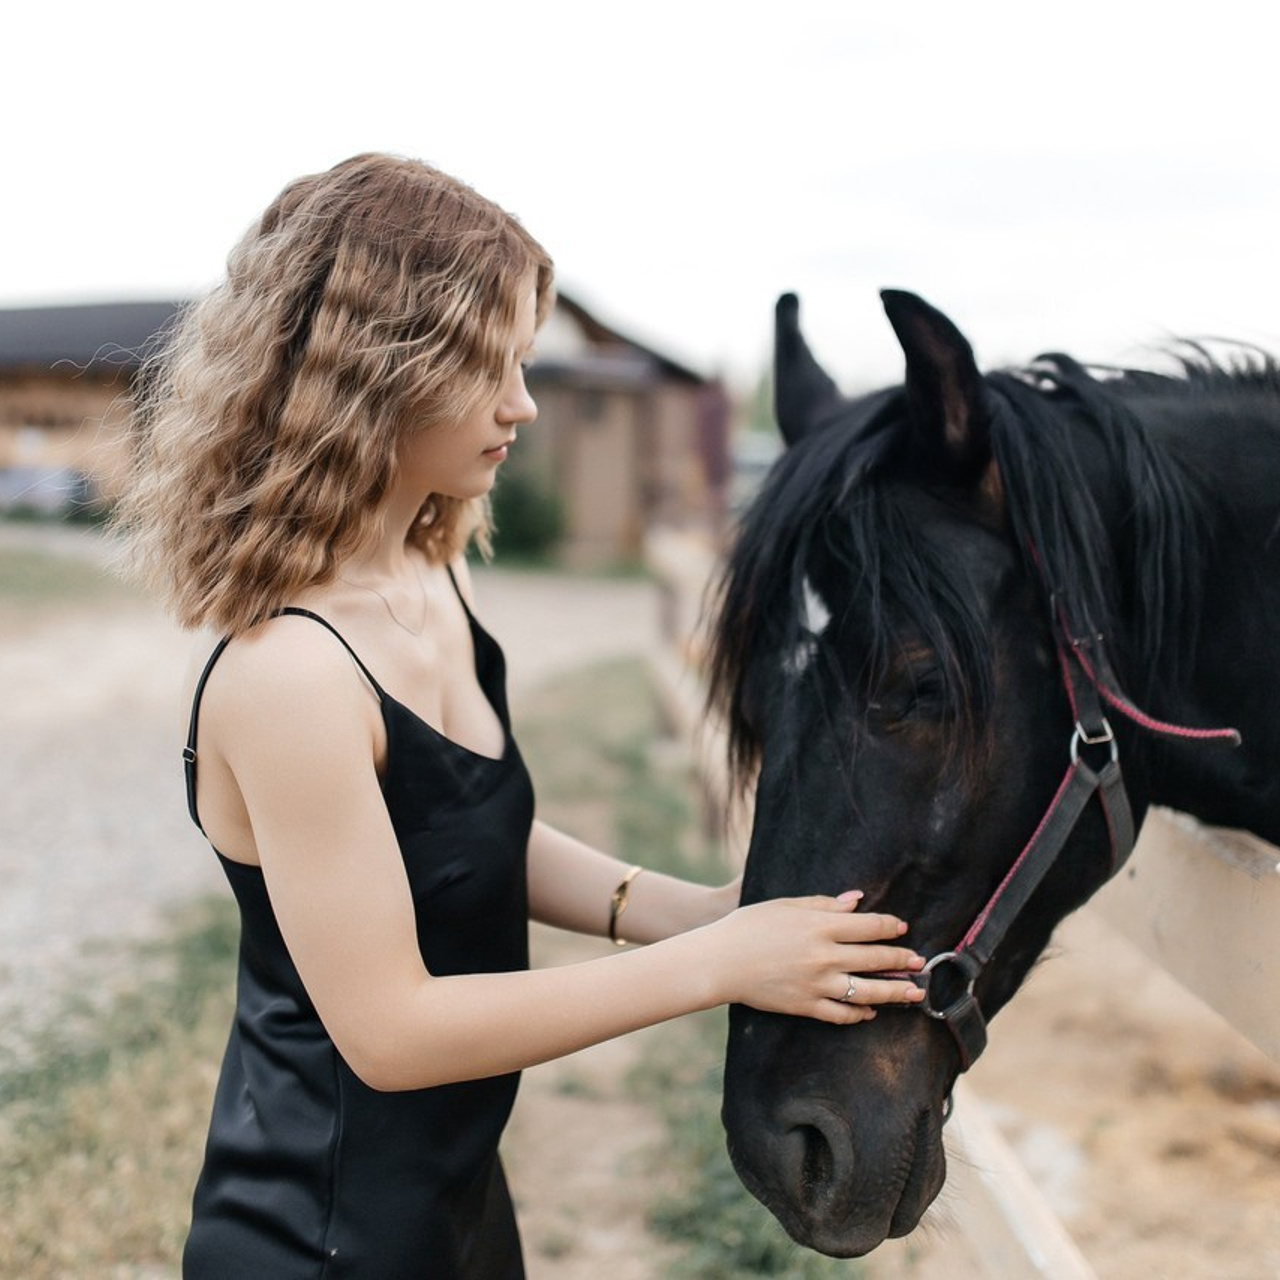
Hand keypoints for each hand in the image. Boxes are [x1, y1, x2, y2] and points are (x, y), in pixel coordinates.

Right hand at [704, 893, 925, 1023]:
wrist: (720, 961)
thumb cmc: (749, 926)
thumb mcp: (786, 906)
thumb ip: (823, 903)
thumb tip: (856, 900)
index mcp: (820, 926)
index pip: (869, 926)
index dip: (890, 927)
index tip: (902, 928)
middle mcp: (824, 956)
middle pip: (875, 958)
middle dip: (901, 960)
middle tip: (918, 962)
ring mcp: (817, 984)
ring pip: (867, 991)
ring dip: (894, 991)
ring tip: (912, 992)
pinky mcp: (806, 1005)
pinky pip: (841, 1013)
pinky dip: (859, 1013)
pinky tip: (870, 1011)